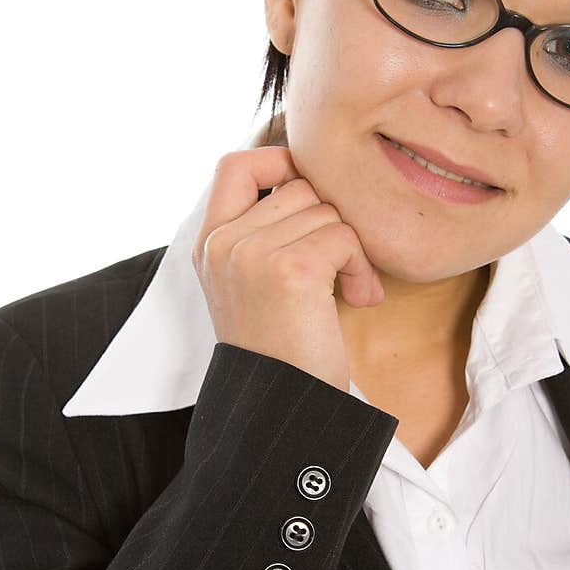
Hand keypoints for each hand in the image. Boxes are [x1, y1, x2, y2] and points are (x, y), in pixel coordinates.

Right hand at [191, 147, 383, 393]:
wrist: (284, 408)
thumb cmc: (283, 350)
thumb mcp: (256, 283)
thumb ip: (267, 232)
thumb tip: (313, 178)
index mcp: (209, 244)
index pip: (236, 165)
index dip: (280, 161)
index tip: (310, 190)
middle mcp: (223, 244)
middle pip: (300, 187)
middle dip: (331, 224)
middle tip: (340, 271)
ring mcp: (251, 255)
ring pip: (327, 211)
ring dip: (351, 250)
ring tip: (346, 293)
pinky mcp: (289, 270)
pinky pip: (344, 237)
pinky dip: (360, 268)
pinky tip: (357, 300)